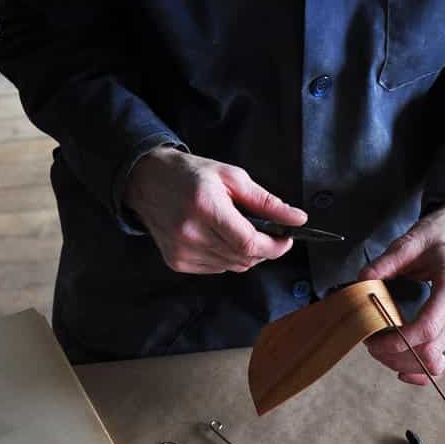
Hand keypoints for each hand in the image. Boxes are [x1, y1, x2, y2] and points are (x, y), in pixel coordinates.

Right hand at [125, 147, 307, 273]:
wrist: (148, 180)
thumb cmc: (190, 174)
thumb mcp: (232, 176)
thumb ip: (266, 201)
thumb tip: (296, 219)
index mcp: (206, 208)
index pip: (249, 243)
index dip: (275, 247)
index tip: (287, 239)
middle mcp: (191, 233)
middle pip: (243, 258)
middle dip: (265, 249)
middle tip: (271, 233)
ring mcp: (182, 251)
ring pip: (232, 266)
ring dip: (247, 254)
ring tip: (242, 230)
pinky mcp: (176, 261)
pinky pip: (216, 269)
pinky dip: (227, 258)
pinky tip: (222, 238)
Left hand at [358, 203, 444, 384]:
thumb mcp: (415, 238)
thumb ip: (388, 260)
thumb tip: (362, 281)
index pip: (427, 329)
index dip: (398, 342)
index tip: (373, 340)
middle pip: (433, 353)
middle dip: (397, 356)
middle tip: (372, 344)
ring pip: (441, 363)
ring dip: (410, 364)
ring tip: (384, 350)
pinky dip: (426, 369)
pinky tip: (404, 364)